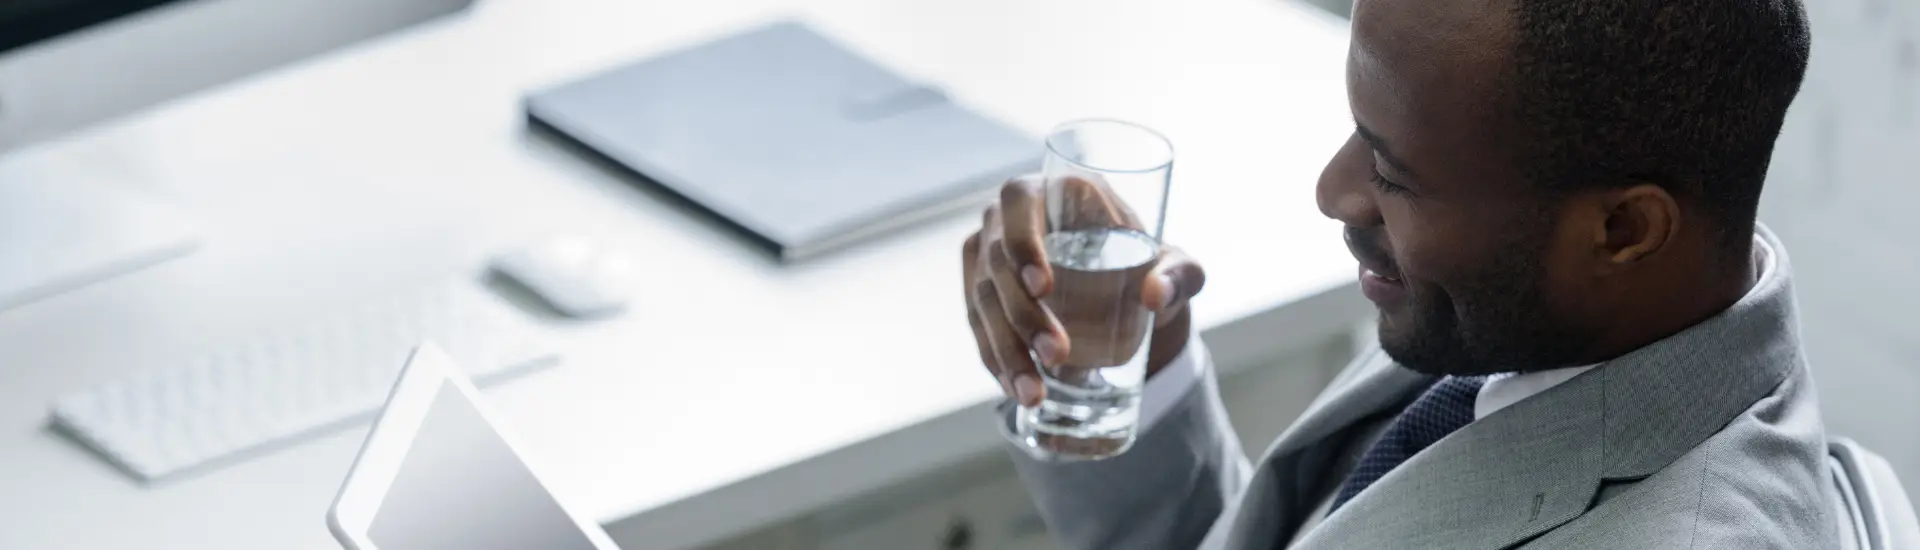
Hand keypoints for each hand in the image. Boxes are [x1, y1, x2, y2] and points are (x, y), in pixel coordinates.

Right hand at [963, 174, 1205, 407]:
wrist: (1126, 296)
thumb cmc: (1149, 267)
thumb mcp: (1177, 269)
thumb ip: (1180, 276)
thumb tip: (1154, 294)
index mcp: (1055, 190)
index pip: (1020, 202)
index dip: (1023, 241)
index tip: (1043, 288)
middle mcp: (1010, 216)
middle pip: (998, 262)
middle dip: (1023, 315)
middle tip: (1058, 355)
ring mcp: (989, 254)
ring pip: (982, 301)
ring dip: (1004, 349)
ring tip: (1034, 393)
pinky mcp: (981, 290)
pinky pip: (977, 325)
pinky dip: (994, 359)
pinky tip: (1013, 388)